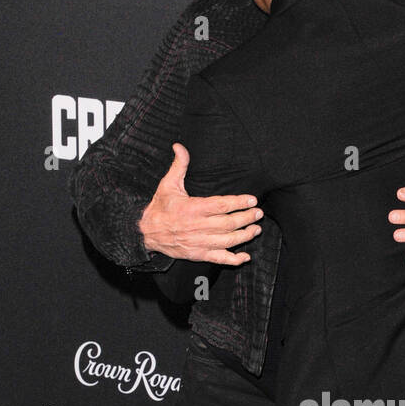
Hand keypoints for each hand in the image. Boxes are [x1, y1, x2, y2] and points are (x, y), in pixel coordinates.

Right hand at [139, 144, 261, 265]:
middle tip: (258, 213)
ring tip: (256, 229)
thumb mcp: (168, 185)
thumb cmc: (159, 208)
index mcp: (193, 208)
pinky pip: (220, 259)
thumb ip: (179, 166)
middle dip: (247, 218)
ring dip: (245, 235)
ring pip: (228, 241)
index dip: (239, 203)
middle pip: (229, 223)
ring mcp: (199, 243)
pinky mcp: (199, 255)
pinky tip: (245, 256)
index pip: (221, 205)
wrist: (146, 232)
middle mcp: (198, 227)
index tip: (252, 200)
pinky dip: (234, 259)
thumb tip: (179, 146)